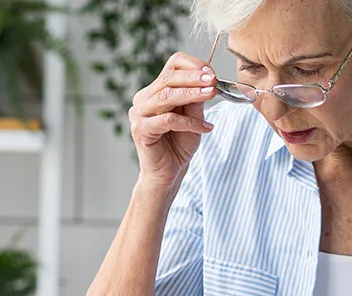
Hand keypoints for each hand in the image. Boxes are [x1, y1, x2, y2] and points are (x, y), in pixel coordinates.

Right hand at [129, 52, 216, 190]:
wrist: (168, 174)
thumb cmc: (179, 146)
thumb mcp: (193, 118)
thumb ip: (197, 100)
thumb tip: (208, 80)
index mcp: (154, 91)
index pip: (171, 66)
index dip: (191, 65)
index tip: (211, 72)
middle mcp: (143, 99)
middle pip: (168, 78)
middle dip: (193, 78)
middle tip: (212, 80)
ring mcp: (139, 114)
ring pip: (167, 96)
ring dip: (192, 94)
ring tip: (211, 94)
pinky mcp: (140, 129)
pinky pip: (167, 120)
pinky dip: (189, 123)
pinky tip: (205, 128)